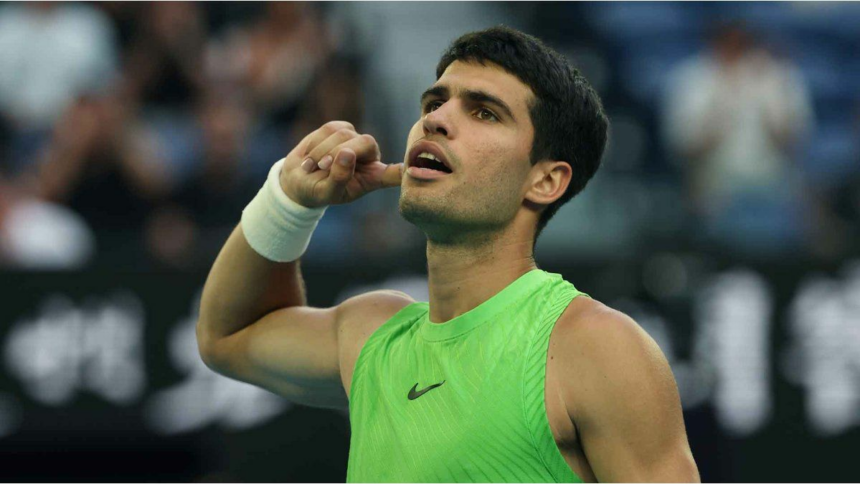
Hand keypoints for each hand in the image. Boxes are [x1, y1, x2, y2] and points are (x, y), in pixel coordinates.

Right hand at [278, 121, 401, 207]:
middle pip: (366, 142)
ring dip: (323, 151)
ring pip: (345, 134)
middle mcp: (370, 157)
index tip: (411, 167)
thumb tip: (347, 152)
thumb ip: (339, 177)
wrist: (298, 180)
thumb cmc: (317, 191)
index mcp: (374, 177)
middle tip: (323, 166)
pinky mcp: (340, 129)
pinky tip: (310, 157)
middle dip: (341, 152)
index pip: (396, 172)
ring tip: (313, 166)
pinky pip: (329, 128)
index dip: (405, 168)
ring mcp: (355, 141)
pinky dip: (316, 143)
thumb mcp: (327, 192)